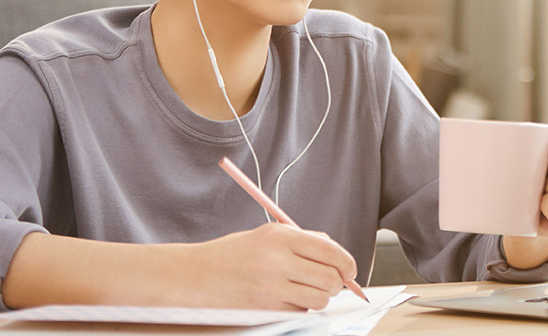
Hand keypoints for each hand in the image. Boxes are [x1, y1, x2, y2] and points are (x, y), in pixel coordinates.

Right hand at [177, 223, 358, 309]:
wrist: (196, 276)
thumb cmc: (234, 254)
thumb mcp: (269, 235)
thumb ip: (305, 240)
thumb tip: (338, 254)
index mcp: (281, 237)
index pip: (331, 251)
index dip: (348, 264)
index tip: (350, 271)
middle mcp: (277, 261)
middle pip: (331, 279)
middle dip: (336, 283)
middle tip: (329, 282)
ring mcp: (271, 288)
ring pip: (319, 299)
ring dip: (319, 297)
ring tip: (304, 289)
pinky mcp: (265, 310)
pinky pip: (300, 312)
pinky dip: (299, 307)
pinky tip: (283, 297)